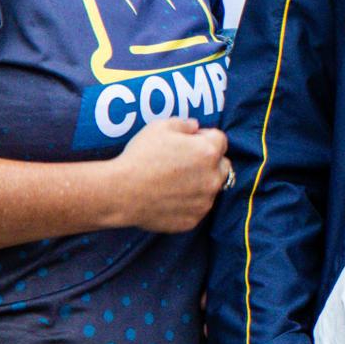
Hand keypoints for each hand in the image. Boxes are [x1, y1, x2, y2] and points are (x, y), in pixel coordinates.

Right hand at [102, 117, 232, 234]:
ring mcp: (204, 202)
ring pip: (211, 188)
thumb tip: (195, 127)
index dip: (204, 136)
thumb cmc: (141, 156)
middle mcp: (213, 178)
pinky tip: (169, 197)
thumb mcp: (160, 127)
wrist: (122, 192)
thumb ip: (184, 123)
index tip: (189, 140)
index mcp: (208, 152)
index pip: (220, 139)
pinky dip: (189, 202)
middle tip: (185, 161)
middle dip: (209, 161)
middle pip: (222, 165)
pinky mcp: (193, 220)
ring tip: (175, 181)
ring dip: (200, 183)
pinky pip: (197, 208)